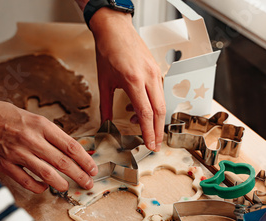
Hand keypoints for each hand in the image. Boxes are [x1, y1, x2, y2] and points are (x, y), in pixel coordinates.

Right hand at [0, 97, 97, 193]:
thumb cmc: (6, 116)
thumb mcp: (33, 118)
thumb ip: (50, 134)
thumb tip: (72, 151)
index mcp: (41, 125)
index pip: (71, 146)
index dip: (85, 160)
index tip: (93, 168)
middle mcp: (31, 138)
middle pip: (62, 161)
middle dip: (80, 175)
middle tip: (88, 183)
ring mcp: (17, 152)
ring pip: (47, 173)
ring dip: (60, 183)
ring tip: (67, 186)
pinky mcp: (4, 164)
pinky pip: (26, 181)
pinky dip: (38, 187)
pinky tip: (44, 187)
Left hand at [89, 8, 165, 151]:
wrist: (114, 28)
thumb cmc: (107, 51)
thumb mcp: (103, 82)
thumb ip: (105, 106)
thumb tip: (106, 124)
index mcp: (134, 80)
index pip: (146, 113)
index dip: (149, 132)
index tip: (149, 145)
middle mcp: (148, 76)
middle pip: (159, 111)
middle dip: (158, 131)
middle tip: (154, 146)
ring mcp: (155, 72)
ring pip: (161, 102)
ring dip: (154, 119)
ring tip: (143, 130)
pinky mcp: (156, 69)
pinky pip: (158, 93)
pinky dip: (152, 105)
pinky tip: (137, 110)